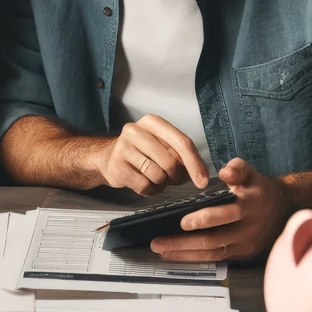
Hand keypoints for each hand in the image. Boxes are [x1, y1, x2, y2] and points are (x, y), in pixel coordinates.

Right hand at [94, 114, 209, 195]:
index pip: (182, 142)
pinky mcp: (118, 167)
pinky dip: (150, 190)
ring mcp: (124, 148)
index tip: (202, 181)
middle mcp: (136, 130)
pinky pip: (145, 186)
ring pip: (158, 175)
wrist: (109, 158)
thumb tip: (200, 175)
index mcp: (153, 122)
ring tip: (154, 177)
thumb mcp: (162, 144)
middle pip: (171, 162)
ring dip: (161, 183)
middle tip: (170, 177)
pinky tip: (144, 182)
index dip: (195, 164)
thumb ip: (181, 154)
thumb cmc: (142, 152)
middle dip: (175, 176)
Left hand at [149, 158, 291, 261]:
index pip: (226, 214)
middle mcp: (248, 228)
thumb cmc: (260, 190)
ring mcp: (246, 245)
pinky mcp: (243, 255)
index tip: (183, 222)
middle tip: (158, 243)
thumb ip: (238, 169)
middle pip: (214, 239)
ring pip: (213, 253)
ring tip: (162, 251)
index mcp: (250, 205)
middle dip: (184, 243)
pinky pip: (217, 259)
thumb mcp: (252, 174)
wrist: (285, 209)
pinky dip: (196, 258)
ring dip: (185, 254)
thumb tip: (224, 172)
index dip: (205, 219)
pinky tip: (177, 256)